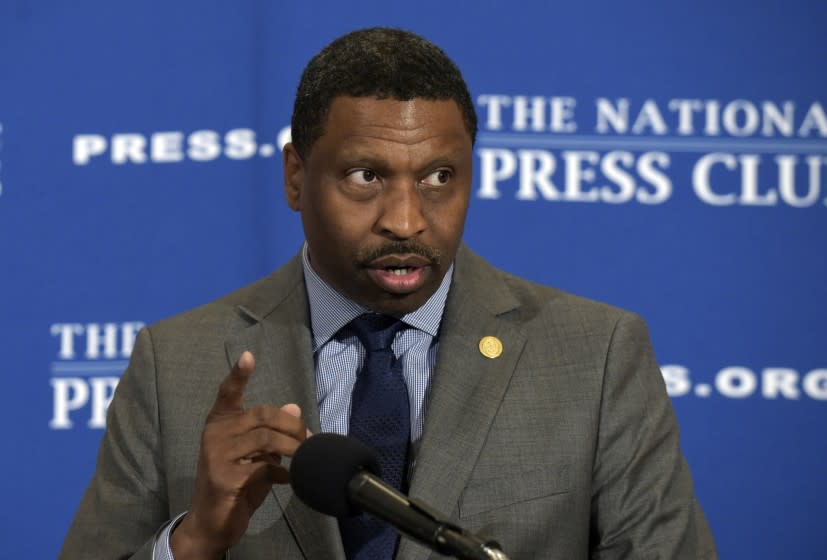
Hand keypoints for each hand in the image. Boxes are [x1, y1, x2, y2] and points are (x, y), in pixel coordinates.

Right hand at [171, 351, 308, 558]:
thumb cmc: (236, 484)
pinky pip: (264, 466)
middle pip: (263, 414)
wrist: (212, 522)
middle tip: (309, 439)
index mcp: (221, 422)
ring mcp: (217, 455)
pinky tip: (288, 478)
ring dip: (293, 447)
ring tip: (303, 457)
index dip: (238, 374)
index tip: (248, 356)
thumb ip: (272, 433)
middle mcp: (215, 433)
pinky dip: (284, 471)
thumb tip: (294, 407)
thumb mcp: (257, 455)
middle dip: (292, 425)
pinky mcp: (224, 477)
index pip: (227, 392)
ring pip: (266, 438)